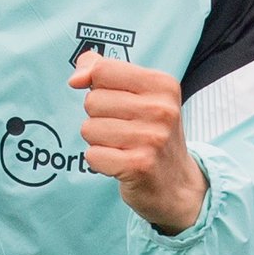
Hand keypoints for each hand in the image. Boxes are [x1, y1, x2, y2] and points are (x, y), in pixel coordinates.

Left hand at [74, 55, 208, 232]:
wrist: (176, 184)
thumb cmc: (151, 134)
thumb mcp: (140, 94)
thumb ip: (105, 73)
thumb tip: (76, 77)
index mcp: (163, 85)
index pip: (104, 70)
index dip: (95, 85)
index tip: (108, 98)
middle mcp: (161, 109)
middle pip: (92, 101)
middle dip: (98, 117)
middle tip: (123, 130)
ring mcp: (152, 138)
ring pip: (89, 129)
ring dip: (98, 141)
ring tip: (123, 147)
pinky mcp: (139, 165)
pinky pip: (92, 155)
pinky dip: (100, 162)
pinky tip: (120, 163)